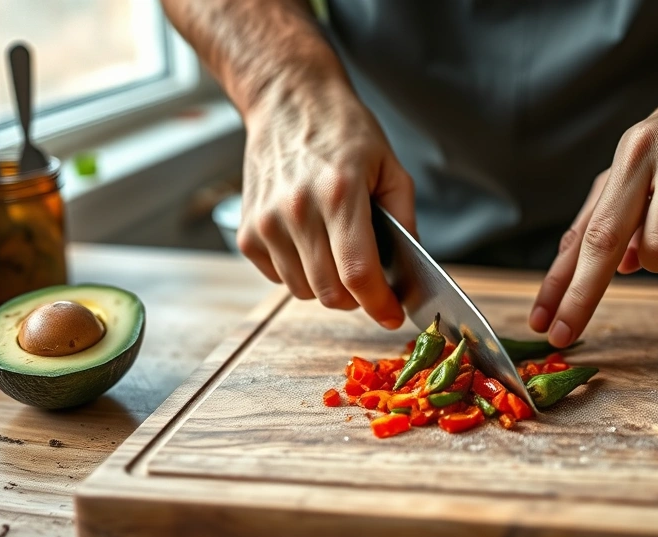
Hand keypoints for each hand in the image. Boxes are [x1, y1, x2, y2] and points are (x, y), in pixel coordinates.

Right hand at [238, 77, 413, 328]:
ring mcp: (265, 223)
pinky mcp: (247, 232)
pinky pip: (278, 278)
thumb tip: (410, 272)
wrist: (288, 101)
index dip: (379, 304)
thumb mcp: (390, 168)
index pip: (357, 273)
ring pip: (303, 291)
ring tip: (338, 251)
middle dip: (357, 299)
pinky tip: (310, 242)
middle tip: (371, 283)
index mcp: (339, 194)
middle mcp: (296, 211)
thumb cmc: (344, 132)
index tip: (392, 315)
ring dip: (327, 285)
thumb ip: (404, 221)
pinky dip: (299, 273)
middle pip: (330, 292)